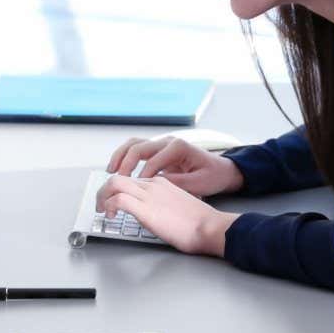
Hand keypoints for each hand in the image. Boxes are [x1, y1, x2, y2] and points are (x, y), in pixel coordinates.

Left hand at [95, 174, 239, 255]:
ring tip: (102, 210)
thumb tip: (154, 215)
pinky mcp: (146, 209)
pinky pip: (118, 200)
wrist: (209, 226)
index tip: (113, 200)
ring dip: (102, 196)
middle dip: (104, 190)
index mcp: (162, 183)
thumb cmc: (200, 223)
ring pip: (114, 183)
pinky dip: (108, 206)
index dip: (118, 189)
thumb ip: (164, 205)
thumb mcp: (178, 207)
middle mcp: (153, 185)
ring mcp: (149, 195)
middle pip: (119, 177)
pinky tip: (110, 216)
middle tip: (101, 204)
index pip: (131, 179)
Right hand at [105, 136, 243, 197]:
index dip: (142, 176)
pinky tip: (118, 169)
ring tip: (111, 171)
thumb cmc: (212, 176)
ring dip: (121, 156)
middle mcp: (169, 142)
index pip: (153, 161)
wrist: (222, 171)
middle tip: (116, 180)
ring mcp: (163, 144)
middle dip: (125, 163)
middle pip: (139, 147)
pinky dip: (125, 157)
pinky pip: (137, 150)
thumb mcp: (198, 184)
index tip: (135, 190)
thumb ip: (176, 184)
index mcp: (179, 147)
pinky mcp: (159, 151)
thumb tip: (154, 185)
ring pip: (134, 144)